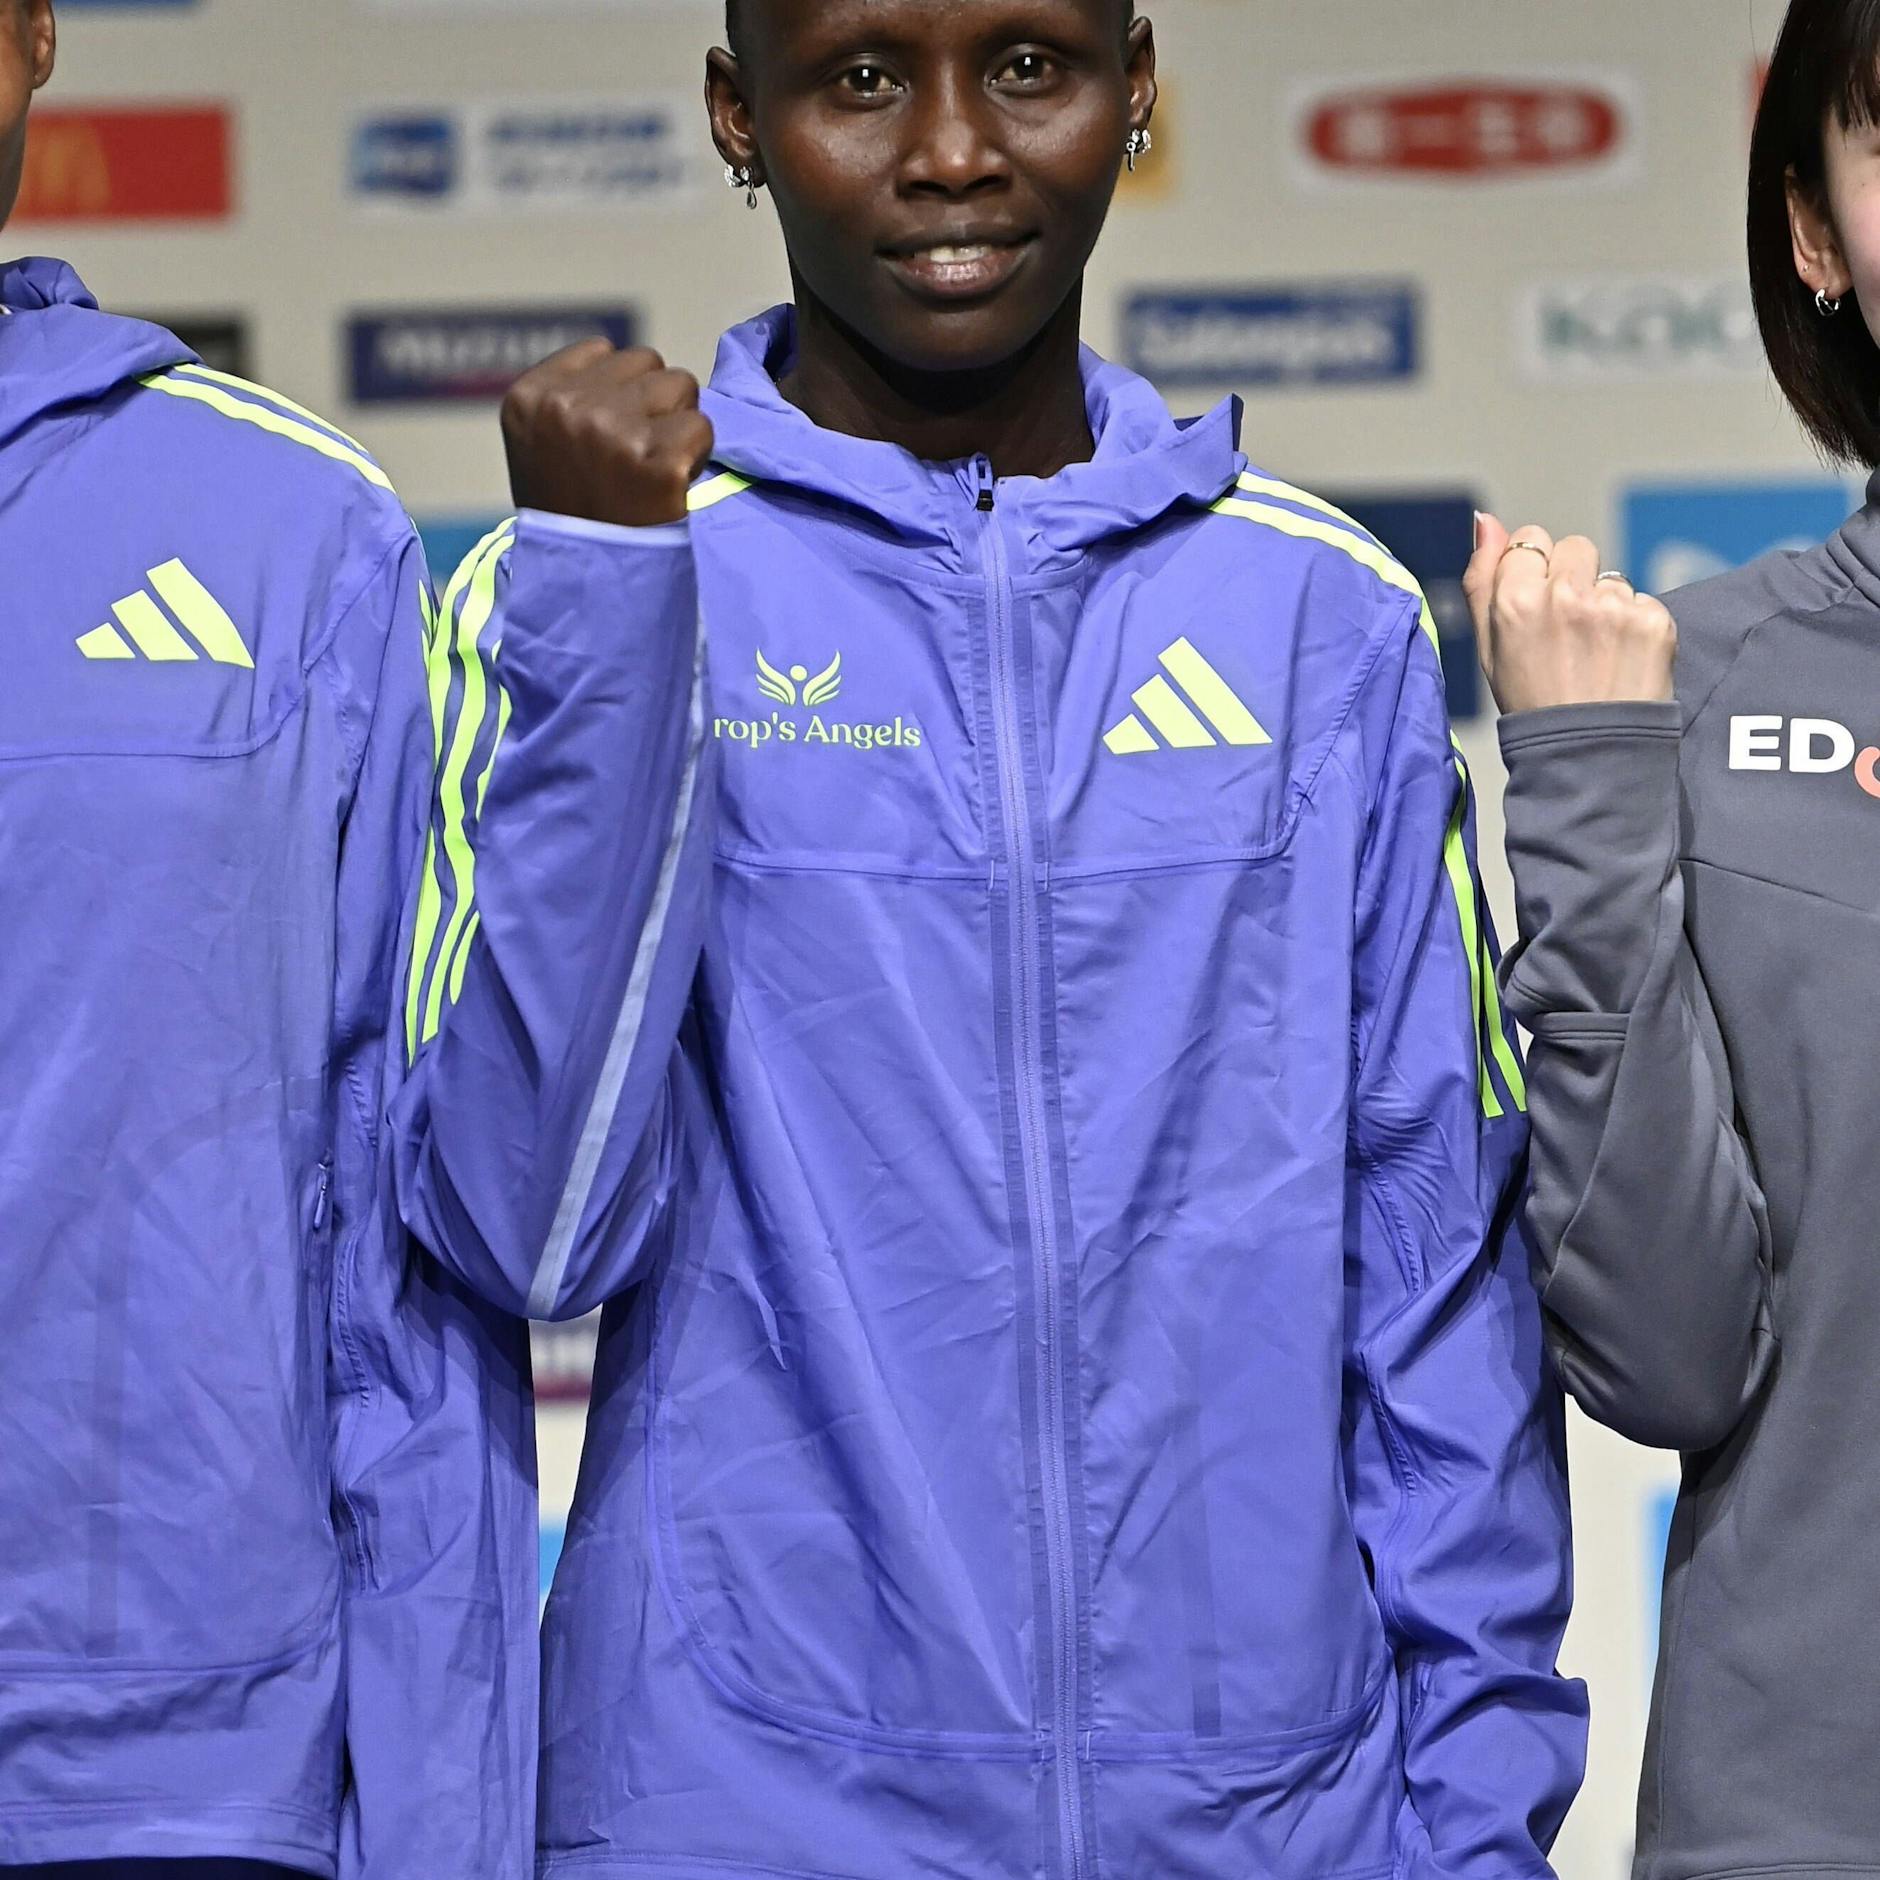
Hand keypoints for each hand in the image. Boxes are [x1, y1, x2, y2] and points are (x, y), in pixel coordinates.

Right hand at [501, 341, 714, 528]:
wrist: (587, 590)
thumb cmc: (572, 519)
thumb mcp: (543, 448)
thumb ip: (572, 399)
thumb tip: (637, 369)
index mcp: (530, 397)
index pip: (604, 351)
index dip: (621, 391)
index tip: (612, 437)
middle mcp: (566, 407)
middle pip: (648, 362)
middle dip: (654, 403)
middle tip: (639, 457)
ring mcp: (612, 431)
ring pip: (681, 384)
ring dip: (679, 423)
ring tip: (654, 469)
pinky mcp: (658, 460)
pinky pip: (703, 427)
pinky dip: (697, 456)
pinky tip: (671, 486)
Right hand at [1463, 513, 1677, 714]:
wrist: (1587, 757)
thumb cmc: (1531, 702)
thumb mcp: (1489, 647)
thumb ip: (1482, 579)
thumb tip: (1485, 521)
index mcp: (1515, 601)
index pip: (1529, 540)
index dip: (1532, 572)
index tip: (1536, 608)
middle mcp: (1564, 597)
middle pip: (1574, 547)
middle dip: (1571, 577)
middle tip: (1568, 629)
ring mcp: (1613, 607)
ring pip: (1610, 575)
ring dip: (1604, 603)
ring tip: (1596, 651)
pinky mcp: (1653, 620)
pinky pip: (1642, 601)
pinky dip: (1635, 626)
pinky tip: (1621, 659)